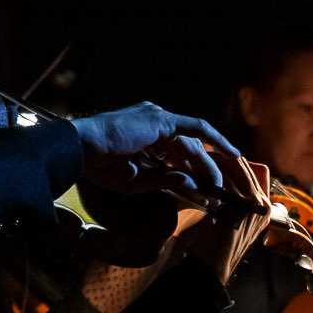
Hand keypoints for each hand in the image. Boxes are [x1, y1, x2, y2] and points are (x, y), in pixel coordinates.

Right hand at [71, 104, 236, 202]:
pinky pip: (196, 129)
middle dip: (203, 172)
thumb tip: (190, 183)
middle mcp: (154, 124)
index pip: (175, 155)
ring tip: (219, 187)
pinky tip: (231, 153)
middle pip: (188, 150)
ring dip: (208, 166)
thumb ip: (164, 179)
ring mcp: (158, 119)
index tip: (203, 191)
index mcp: (144, 136)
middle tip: (217, 194)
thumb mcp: (137, 179)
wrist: (82, 151)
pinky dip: (214, 139)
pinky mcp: (163, 119)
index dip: (190, 173)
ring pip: (193, 144)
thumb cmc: (100, 166)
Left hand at [180, 153, 272, 285]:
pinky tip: (194, 173)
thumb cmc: (215, 244)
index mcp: (264, 206)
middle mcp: (264, 204)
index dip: (231, 160)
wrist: (213, 267)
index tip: (210, 156)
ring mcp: (255, 207)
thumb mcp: (228, 219)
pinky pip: (226, 183)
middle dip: (220, 156)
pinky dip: (209, 175)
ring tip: (194, 159)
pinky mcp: (242, 209)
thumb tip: (213, 178)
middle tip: (200, 151)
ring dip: (213, 162)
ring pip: (235, 170)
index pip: (250, 170)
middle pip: (243, 166)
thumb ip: (228, 200)